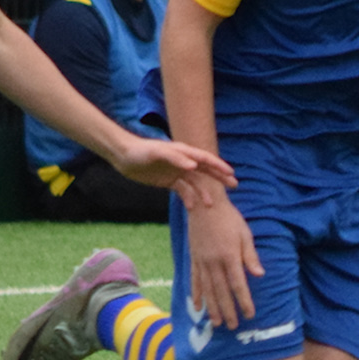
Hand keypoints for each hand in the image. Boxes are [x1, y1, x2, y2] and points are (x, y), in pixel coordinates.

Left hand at [108, 134, 235, 200]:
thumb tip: (194, 166)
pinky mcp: (169, 181)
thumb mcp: (156, 152)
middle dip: (219, 178)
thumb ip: (175, 157)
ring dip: (204, 192)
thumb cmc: (140, 151)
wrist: (124, 157)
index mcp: (183, 151)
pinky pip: (183, 190)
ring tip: (211, 204)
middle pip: (206, 170)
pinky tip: (191, 208)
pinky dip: (188, 198)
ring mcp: (177, 171)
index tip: (230, 173)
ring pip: (195, 183)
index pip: (205, 158)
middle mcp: (183, 161)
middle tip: (234, 185)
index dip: (218, 165)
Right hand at [185, 196, 263, 328]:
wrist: (204, 204)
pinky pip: (195, 281)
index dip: (244, 301)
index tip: (249, 314)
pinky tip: (198, 307)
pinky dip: (196, 295)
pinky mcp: (194, 259)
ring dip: (212, 308)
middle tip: (233, 327)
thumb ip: (251, 256)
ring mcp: (202, 262)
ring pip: (207, 290)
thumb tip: (260, 275)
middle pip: (222, 292)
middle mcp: (214, 262)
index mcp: (229, 256)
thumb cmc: (229, 218)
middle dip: (228, 310)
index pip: (238, 284)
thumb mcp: (245, 234)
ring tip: (217, 323)